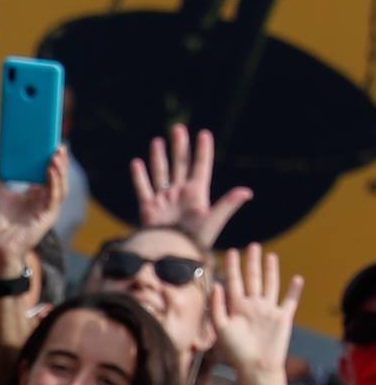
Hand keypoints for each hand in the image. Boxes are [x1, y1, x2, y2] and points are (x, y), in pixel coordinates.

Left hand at [0, 147, 66, 277]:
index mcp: (35, 194)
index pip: (48, 173)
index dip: (52, 159)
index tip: (52, 143)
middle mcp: (44, 200)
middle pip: (58, 178)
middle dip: (60, 162)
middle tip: (58, 145)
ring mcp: (47, 209)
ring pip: (61, 186)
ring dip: (60, 170)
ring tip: (56, 155)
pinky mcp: (47, 217)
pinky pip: (55, 197)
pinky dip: (54, 183)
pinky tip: (51, 170)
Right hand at [131, 124, 251, 248]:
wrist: (173, 256)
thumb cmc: (196, 241)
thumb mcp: (213, 221)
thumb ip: (227, 205)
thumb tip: (247, 192)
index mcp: (197, 194)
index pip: (201, 167)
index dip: (203, 151)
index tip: (204, 133)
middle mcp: (180, 193)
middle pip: (180, 164)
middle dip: (180, 146)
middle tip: (178, 128)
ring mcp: (164, 199)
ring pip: (161, 172)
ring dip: (159, 157)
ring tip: (158, 141)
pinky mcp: (148, 207)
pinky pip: (143, 188)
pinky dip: (139, 176)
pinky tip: (136, 163)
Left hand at [210, 244, 302, 380]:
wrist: (256, 367)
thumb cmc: (235, 351)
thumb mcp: (220, 327)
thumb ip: (216, 306)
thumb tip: (216, 284)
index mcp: (236, 306)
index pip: (233, 281)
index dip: (232, 266)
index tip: (231, 252)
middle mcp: (252, 305)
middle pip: (252, 278)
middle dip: (252, 262)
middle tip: (252, 245)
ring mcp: (268, 310)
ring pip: (270, 285)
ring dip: (270, 270)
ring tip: (270, 255)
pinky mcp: (283, 318)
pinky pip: (289, 301)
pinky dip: (294, 290)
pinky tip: (297, 278)